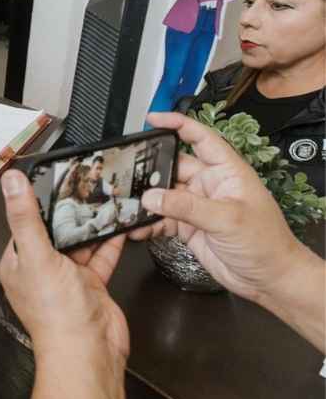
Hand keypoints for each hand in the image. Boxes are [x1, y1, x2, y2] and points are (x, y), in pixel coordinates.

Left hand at [0, 170, 127, 398]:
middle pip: (54, 231)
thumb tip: (11, 181)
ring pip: (79, 243)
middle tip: (82, 184)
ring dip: (90, 225)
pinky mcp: (91, 286)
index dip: (35, 202)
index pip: (23, 223)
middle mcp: (40, 269)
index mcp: (17, 262)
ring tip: (102, 198)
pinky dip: (109, 243)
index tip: (50, 179)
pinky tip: (118, 225)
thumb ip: (25, 216)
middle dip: (68, 212)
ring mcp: (66, 278)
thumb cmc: (55, 312)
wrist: (88, 351)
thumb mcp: (36, 255)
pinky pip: (100, 257)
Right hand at [133, 113, 312, 305]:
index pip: (200, 138)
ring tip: (129, 204)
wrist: (269, 279)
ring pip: (164, 195)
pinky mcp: (189, 227)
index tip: (153, 119)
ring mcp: (198, 206)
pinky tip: (138, 227)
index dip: (177, 125)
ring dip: (147, 200)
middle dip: (151, 171)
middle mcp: (210, 185)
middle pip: (174, 168)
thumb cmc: (265, 243)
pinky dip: (149, 222)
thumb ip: (187, 206)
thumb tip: (152, 197)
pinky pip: (163, 218)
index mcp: (226, 171)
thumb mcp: (227, 218)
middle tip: (128, 175)